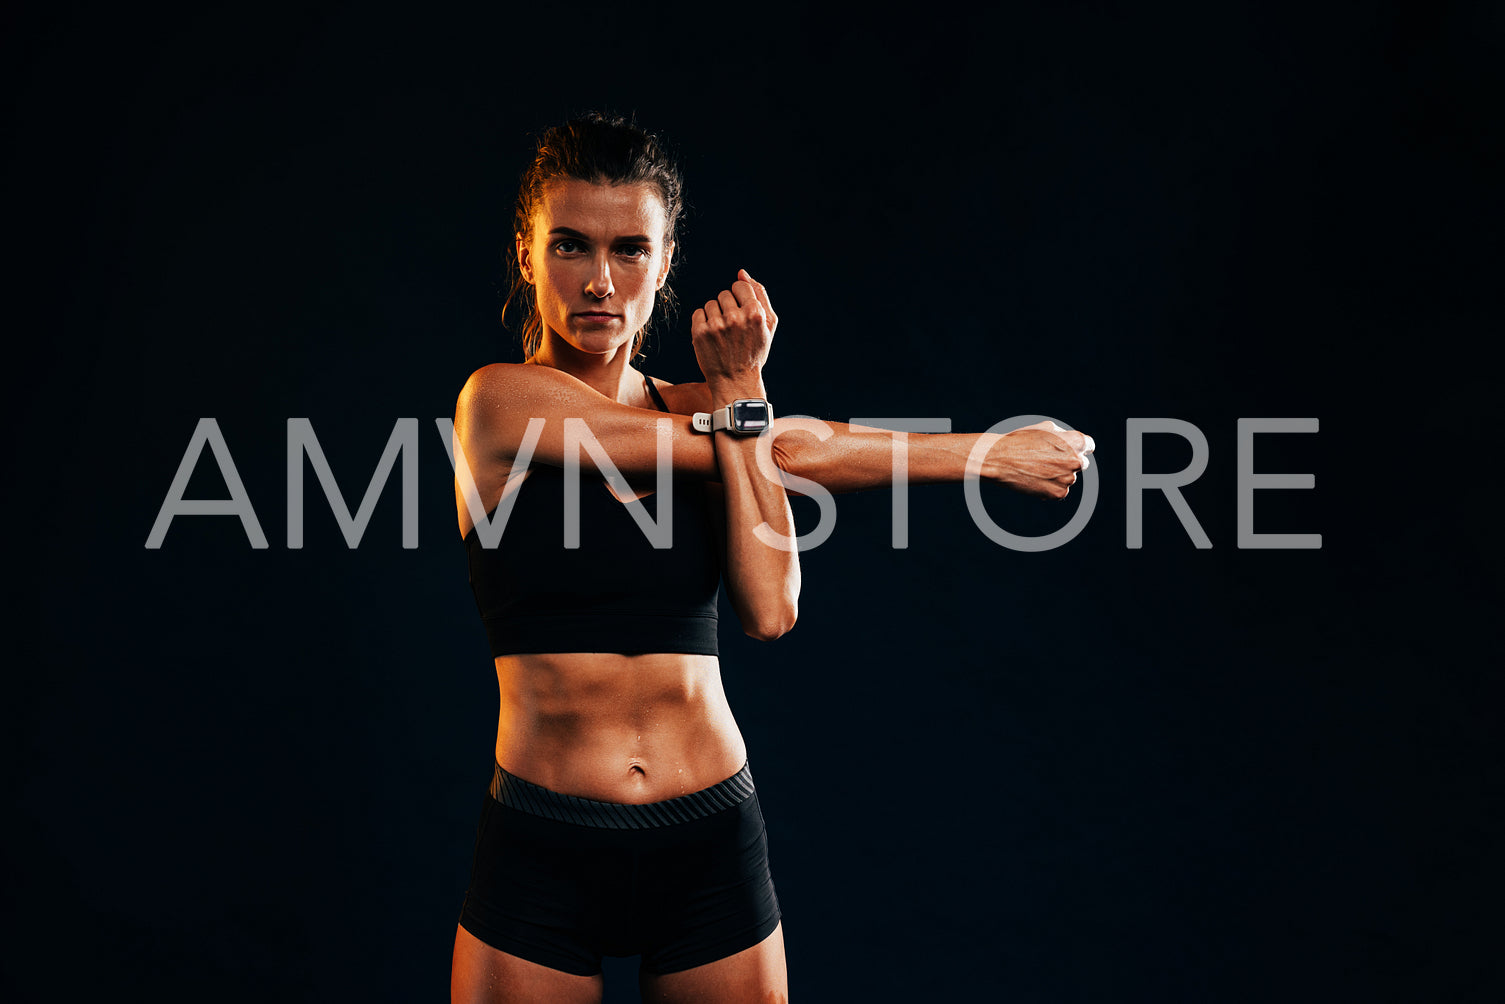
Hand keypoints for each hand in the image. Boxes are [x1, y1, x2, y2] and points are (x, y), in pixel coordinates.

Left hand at [691, 269, 777, 389]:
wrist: (736, 381)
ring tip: (722, 334)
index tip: (740, 313)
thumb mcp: (768, 325)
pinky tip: (711, 336)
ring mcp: (717, 325)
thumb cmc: (753, 353)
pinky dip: (702, 323)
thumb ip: (760, 295)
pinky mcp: (700, 333)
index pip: (740, 285)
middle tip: (732, 329)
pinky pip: (698, 313)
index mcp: (755, 313)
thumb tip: (742, 273)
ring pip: (710, 304)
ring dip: (714, 315)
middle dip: (727, 307)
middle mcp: (736, 317)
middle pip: (724, 294)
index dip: (739, 298)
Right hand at [989, 420, 1095, 499]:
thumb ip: (1065, 435)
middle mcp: (1076, 461)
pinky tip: (1035, 479)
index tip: (1069, 450)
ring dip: (1057, 475)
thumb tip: (1074, 444)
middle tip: (1048, 460)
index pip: (1089, 446)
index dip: (1078, 447)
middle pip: (1080, 464)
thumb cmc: (1021, 440)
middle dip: (1068, 462)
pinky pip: (1059, 491)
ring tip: (1036, 469)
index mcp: (1077, 442)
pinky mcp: (1058, 493)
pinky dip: (1049, 487)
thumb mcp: (1046, 427)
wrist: (1000, 459)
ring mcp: (1068, 479)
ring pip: (1068, 478)